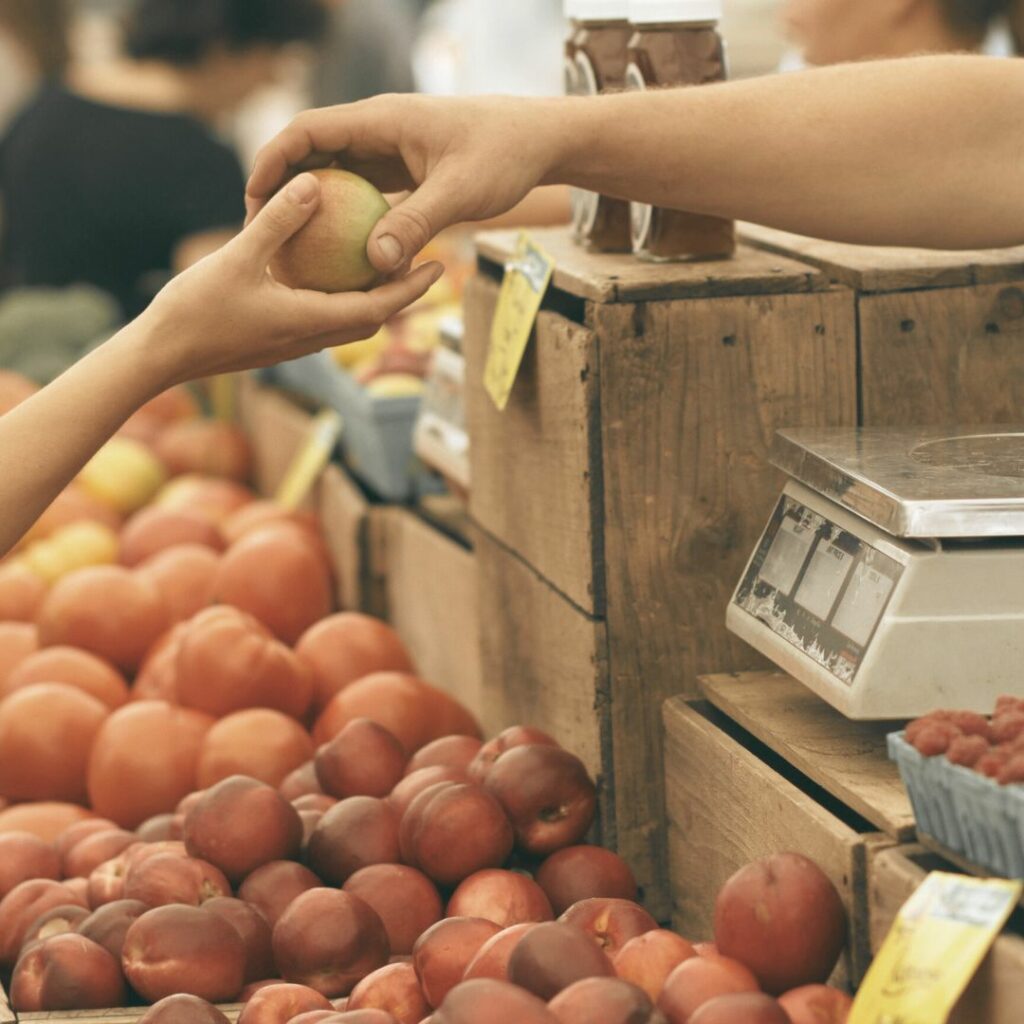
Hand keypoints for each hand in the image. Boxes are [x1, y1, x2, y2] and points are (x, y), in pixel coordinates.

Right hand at [139, 172, 443, 388]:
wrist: (160, 357)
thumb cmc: (195, 311)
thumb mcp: (237, 257)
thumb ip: (277, 222)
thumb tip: (313, 183)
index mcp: (310, 322)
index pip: (378, 308)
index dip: (412, 289)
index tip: (439, 266)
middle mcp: (310, 339)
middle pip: (371, 319)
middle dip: (401, 295)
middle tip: (424, 263)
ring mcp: (293, 344)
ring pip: (347, 322)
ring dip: (372, 299)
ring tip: (384, 265)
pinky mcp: (276, 342)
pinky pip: (321, 319)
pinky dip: (338, 299)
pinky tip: (328, 273)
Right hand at [246, 95, 567, 276]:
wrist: (537, 141)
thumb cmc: (503, 155)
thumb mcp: (460, 192)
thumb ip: (417, 224)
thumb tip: (375, 263)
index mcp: (381, 120)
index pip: (308, 131)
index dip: (274, 161)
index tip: (254, 198)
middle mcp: (378, 131)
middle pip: (312, 152)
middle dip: (282, 186)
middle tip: (261, 230)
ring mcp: (389, 150)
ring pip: (335, 173)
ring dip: (312, 204)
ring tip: (290, 246)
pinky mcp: (402, 170)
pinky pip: (361, 192)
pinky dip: (345, 217)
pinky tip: (338, 253)